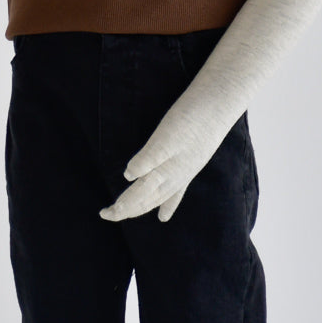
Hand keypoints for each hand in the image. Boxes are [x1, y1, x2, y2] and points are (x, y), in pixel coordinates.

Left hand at [98, 96, 225, 223]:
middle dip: (126, 210)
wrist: (217, 106)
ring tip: (128, 214)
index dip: (121, 207)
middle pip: (146, 201)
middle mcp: (174, 178)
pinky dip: (167, 206)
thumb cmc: (189, 118)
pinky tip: (163, 216)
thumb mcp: (165, 137)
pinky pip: (174, 194)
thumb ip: (147, 159)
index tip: (103, 213)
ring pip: (157, 198)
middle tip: (106, 214)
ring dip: (141, 207)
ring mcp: (183, 174)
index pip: (138, 197)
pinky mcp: (189, 166)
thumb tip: (129, 176)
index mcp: (165, 173)